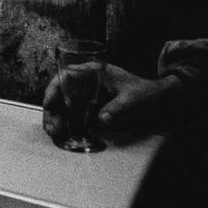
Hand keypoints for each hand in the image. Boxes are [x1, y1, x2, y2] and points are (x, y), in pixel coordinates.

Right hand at [43, 63, 181, 140]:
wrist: (158, 101)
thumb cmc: (144, 93)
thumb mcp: (132, 98)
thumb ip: (117, 107)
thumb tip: (102, 119)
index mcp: (92, 72)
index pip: (65, 76)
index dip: (53, 89)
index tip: (49, 103)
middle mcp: (85, 84)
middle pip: (60, 94)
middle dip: (52, 110)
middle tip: (51, 126)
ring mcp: (87, 97)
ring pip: (64, 107)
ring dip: (57, 120)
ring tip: (54, 133)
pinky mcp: (91, 110)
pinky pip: (74, 117)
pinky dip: (67, 126)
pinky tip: (64, 135)